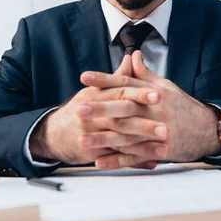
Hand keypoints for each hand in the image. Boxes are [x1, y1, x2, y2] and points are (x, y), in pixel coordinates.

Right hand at [29, 56, 167, 166]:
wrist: (53, 134)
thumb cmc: (81, 109)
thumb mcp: (96, 90)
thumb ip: (117, 76)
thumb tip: (133, 57)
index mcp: (96, 95)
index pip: (120, 92)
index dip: (140, 93)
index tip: (159, 95)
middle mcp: (94, 115)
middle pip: (122, 119)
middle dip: (145, 124)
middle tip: (166, 127)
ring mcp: (93, 136)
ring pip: (121, 141)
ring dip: (144, 146)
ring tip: (164, 148)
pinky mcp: (92, 154)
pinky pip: (117, 158)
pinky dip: (135, 161)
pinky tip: (152, 163)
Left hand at [81, 51, 220, 168]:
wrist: (208, 130)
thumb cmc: (183, 106)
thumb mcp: (166, 86)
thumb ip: (145, 73)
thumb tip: (132, 54)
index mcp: (153, 92)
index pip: (125, 82)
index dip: (104, 79)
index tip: (84, 77)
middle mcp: (155, 110)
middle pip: (123, 108)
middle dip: (100, 109)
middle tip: (78, 110)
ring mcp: (157, 131)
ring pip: (126, 135)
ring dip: (103, 139)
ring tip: (81, 140)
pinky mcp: (160, 150)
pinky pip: (135, 156)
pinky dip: (117, 160)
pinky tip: (99, 162)